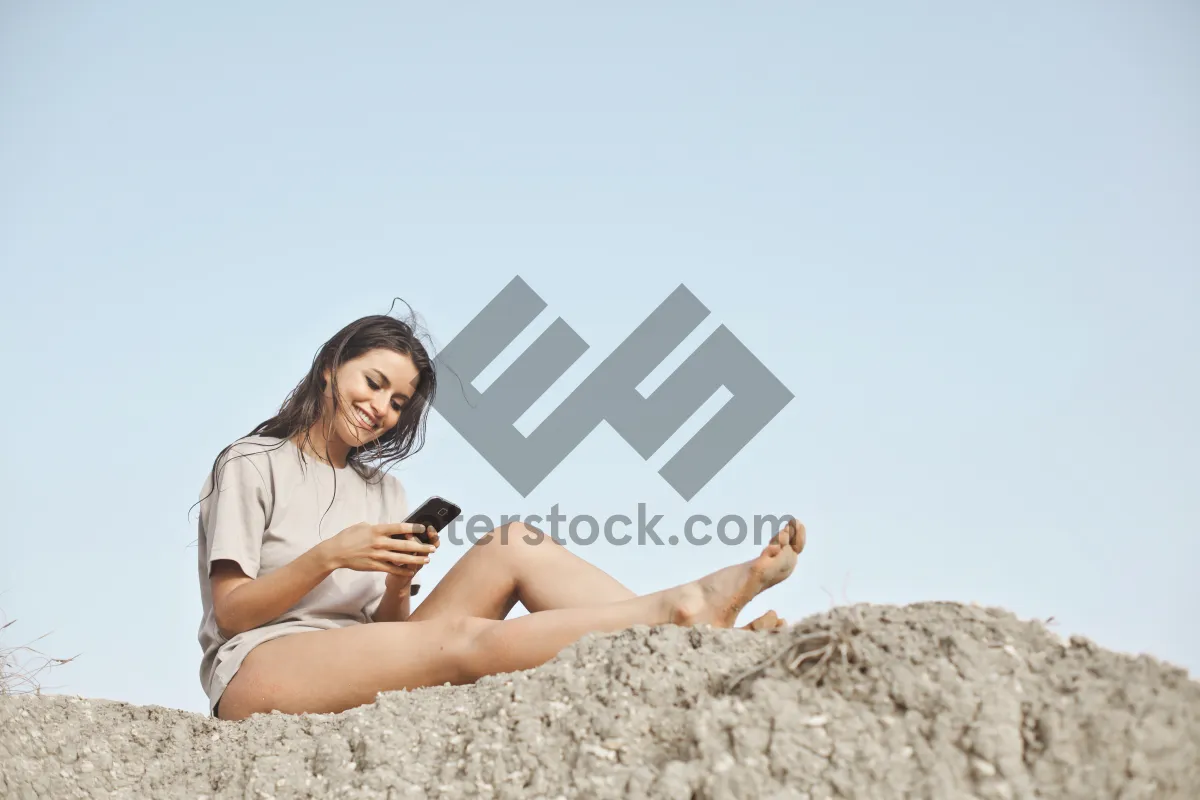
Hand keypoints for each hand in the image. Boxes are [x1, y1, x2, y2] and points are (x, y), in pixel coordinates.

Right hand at [322, 521, 437, 576]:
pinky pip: (392, 569)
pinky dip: (403, 570)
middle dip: (421, 547)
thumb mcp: (362, 526)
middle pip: (405, 545)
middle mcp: (380, 542)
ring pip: (401, 558)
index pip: (399, 527)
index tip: (423, 527)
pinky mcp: (375, 566)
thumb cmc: (348, 537)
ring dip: (416, 559)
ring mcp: (378, 555)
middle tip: (432, 548)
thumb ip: (376, 527)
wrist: (336, 552)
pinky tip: (412, 571)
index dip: (413, 527)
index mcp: (377, 530)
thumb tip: (386, 528)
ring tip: (427, 559)